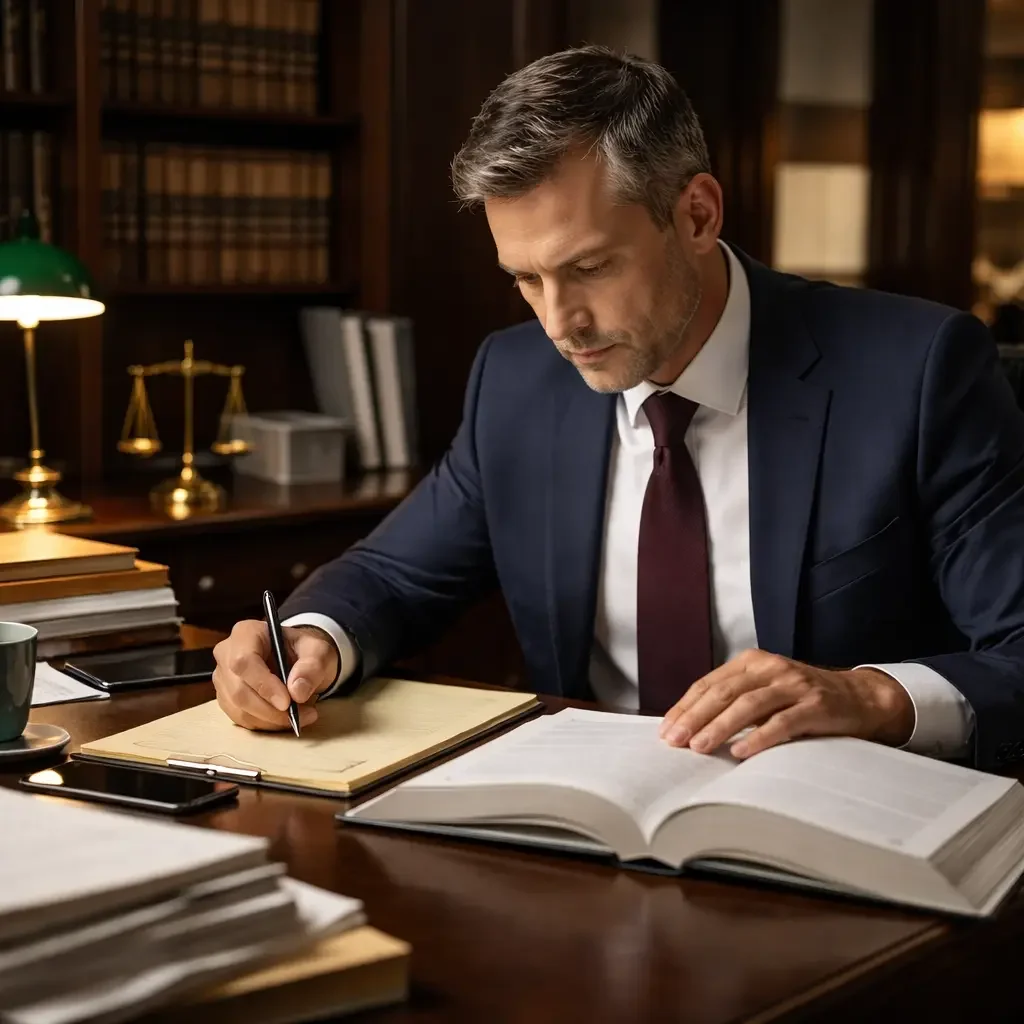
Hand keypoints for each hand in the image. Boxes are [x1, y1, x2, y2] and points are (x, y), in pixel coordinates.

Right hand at [212, 620, 338, 730]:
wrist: (299, 659)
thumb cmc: (305, 650)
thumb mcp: (318, 651)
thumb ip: (312, 666)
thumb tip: (297, 692)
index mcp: (246, 633)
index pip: (244, 661)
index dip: (263, 685)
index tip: (287, 702)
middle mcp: (227, 654)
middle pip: (239, 690)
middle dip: (271, 710)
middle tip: (301, 715)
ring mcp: (223, 678)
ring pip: (239, 709)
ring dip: (271, 720)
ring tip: (301, 717)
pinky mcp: (226, 698)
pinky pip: (241, 719)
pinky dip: (265, 724)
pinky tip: (285, 720)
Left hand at [658, 649, 914, 758]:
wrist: (860, 699)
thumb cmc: (802, 701)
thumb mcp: (766, 692)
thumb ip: (735, 702)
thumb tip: (689, 728)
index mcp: (752, 661)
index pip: (710, 683)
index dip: (686, 706)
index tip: (665, 730)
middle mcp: (771, 667)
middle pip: (724, 692)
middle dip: (695, 717)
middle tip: (674, 741)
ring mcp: (794, 684)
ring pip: (748, 705)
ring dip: (720, 726)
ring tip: (699, 747)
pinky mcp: (816, 705)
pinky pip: (782, 722)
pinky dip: (759, 737)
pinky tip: (740, 751)